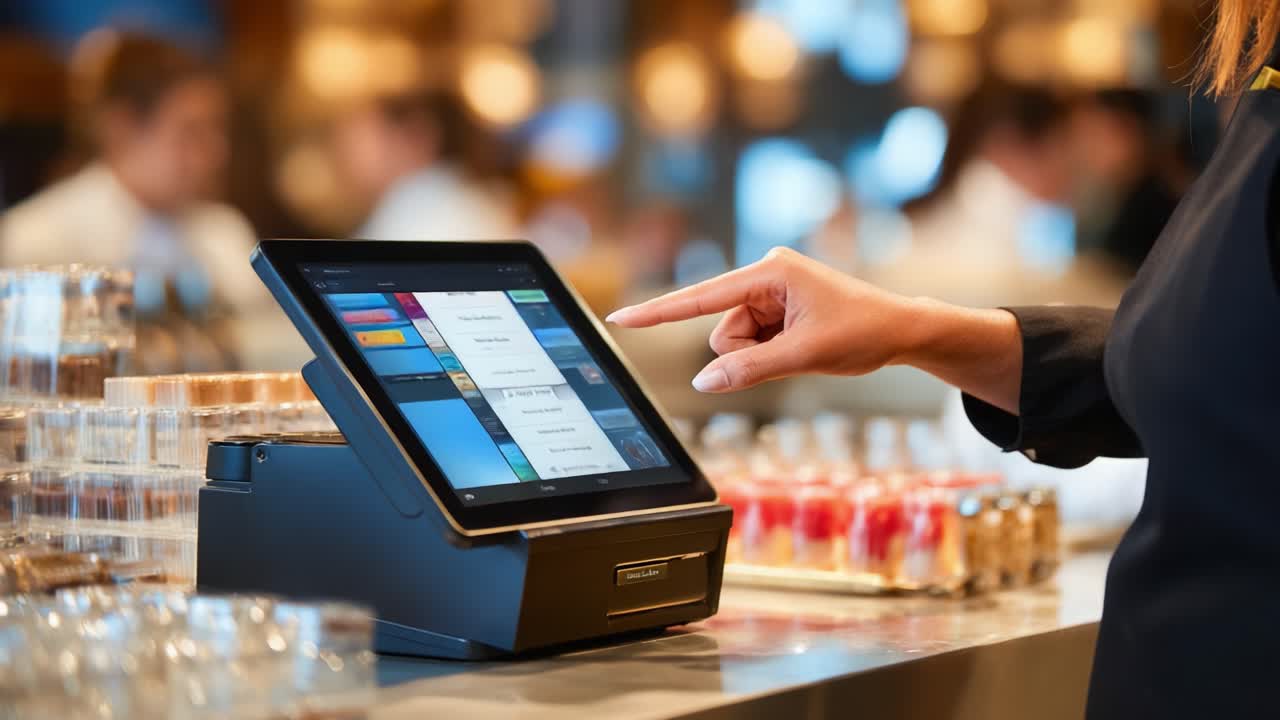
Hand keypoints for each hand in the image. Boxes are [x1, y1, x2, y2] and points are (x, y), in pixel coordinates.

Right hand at [606, 247, 927, 392]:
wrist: (901, 331)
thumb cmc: (862, 332)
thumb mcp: (803, 355)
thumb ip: (749, 369)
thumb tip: (704, 382)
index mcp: (770, 272)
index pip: (702, 297)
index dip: (658, 312)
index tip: (620, 318)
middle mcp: (764, 275)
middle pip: (722, 330)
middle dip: (746, 352)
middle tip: (795, 351)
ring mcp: (769, 292)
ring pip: (734, 342)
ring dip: (760, 355)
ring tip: (803, 347)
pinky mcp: (775, 308)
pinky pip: (751, 342)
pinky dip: (770, 352)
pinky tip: (802, 345)